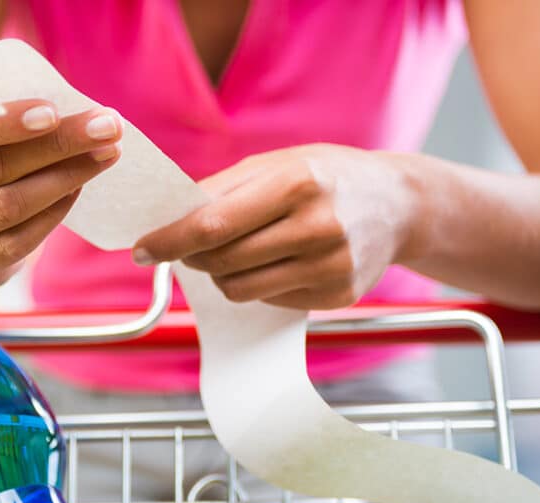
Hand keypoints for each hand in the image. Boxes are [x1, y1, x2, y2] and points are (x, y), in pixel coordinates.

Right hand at [0, 100, 122, 286]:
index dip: (6, 126)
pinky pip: (19, 241)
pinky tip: (78, 189)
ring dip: (66, 177)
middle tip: (105, 127)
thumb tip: (69, 103)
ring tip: (104, 154)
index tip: (54, 110)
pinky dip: (55, 212)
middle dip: (57, 145)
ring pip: (10, 206)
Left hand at [133, 144, 421, 308]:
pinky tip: (276, 261)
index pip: (213, 225)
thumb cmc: (326, 177)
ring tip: (234, 251)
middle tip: (188, 246)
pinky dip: (258, 283)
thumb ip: (221, 189)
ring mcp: (331, 266)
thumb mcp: (277, 164)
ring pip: (240, 288)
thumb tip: (166, 218)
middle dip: (192, 256)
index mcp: (297, 183)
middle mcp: (318, 227)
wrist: (399, 203)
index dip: (168, 240)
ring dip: (221, 273)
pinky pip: (268, 300)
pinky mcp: (338, 295)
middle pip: (222, 261)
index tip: (140, 249)